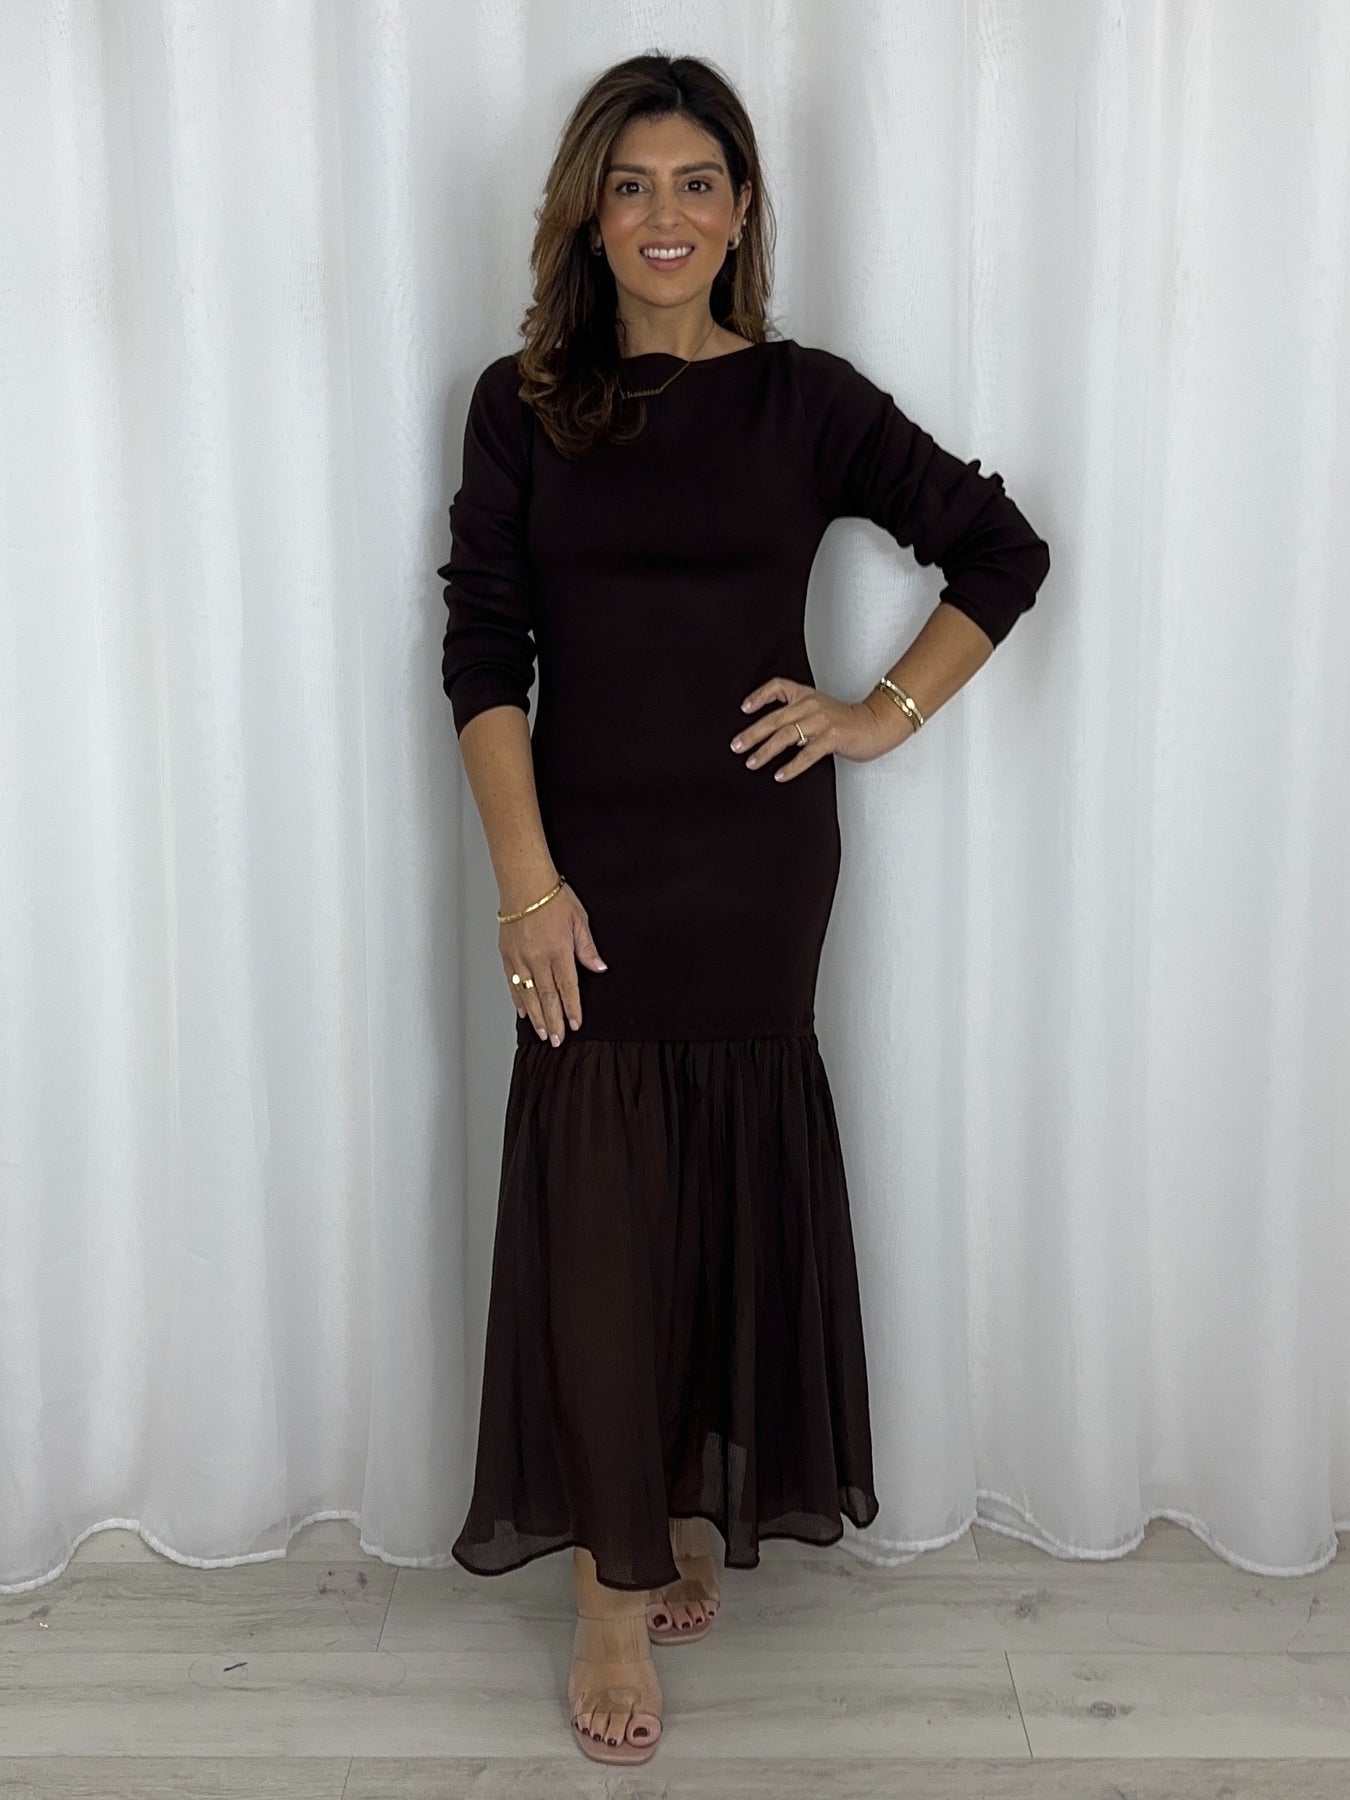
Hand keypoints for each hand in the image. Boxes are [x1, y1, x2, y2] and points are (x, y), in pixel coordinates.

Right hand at [499, 880, 605, 1043]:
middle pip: (547, 997)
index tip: (575, 1024)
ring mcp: (520, 958)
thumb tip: (599, 967)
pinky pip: (513, 982)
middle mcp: (538, 958)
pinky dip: (518, 999)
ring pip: (529, 994)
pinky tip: (523, 1011)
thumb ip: (587, 948)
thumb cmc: (552, 897)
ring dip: (537, 1016)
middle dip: (554, 1020)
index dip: (572, 1008)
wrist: (524, 883)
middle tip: (557, 1039)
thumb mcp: (579, 920)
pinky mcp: (507, 954)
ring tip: (543, 1032)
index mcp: (559, 951)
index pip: (567, 987)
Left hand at [730, 676, 911, 780]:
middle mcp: (812, 705)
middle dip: (752, 734)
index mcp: (807, 696)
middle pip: (774, 718)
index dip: (759, 696)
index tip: (744, 708)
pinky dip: (792, 766)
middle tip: (736, 746)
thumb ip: (799, 715)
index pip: (778, 687)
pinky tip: (780, 775)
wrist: (877, 723)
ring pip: (786, 736)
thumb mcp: (821, 709)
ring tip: (752, 762)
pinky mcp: (832, 737)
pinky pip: (807, 753)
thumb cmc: (848, 721)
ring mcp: (822, 721)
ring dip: (765, 751)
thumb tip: (773, 733)